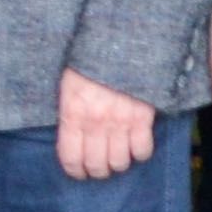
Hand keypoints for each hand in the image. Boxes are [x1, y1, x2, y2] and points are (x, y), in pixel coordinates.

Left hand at [53, 67, 157, 181]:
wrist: (121, 40)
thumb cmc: (90, 59)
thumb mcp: (69, 82)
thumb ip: (69, 109)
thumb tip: (70, 133)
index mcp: (73, 113)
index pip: (70, 157)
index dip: (75, 170)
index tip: (79, 172)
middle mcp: (95, 123)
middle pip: (97, 165)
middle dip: (97, 170)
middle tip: (100, 166)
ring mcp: (120, 122)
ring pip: (120, 162)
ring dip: (118, 163)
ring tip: (118, 156)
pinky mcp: (143, 117)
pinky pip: (143, 150)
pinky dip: (140, 153)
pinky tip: (136, 145)